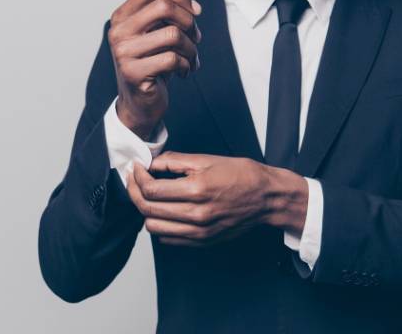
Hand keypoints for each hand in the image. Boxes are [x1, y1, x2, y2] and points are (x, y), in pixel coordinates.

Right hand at [108, 0, 202, 139]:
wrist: (140, 104)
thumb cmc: (153, 64)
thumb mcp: (161, 31)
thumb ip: (168, 3)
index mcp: (122, 16)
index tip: (196, 12)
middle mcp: (118, 31)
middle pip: (164, 7)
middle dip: (189, 21)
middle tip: (196, 38)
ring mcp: (123, 53)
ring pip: (173, 34)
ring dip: (192, 48)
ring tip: (192, 58)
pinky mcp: (133, 73)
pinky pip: (173, 59)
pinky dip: (187, 65)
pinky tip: (184, 72)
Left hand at [127, 152, 308, 246]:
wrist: (266, 198)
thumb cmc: (242, 176)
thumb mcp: (208, 159)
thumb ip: (175, 161)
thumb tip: (151, 162)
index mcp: (197, 190)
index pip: (151, 189)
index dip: (137, 177)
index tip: (137, 168)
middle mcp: (197, 215)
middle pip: (147, 209)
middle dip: (134, 191)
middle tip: (134, 179)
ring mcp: (199, 231)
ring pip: (153, 227)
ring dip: (145, 210)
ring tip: (148, 195)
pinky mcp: (202, 241)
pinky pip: (168, 238)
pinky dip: (160, 224)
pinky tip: (164, 209)